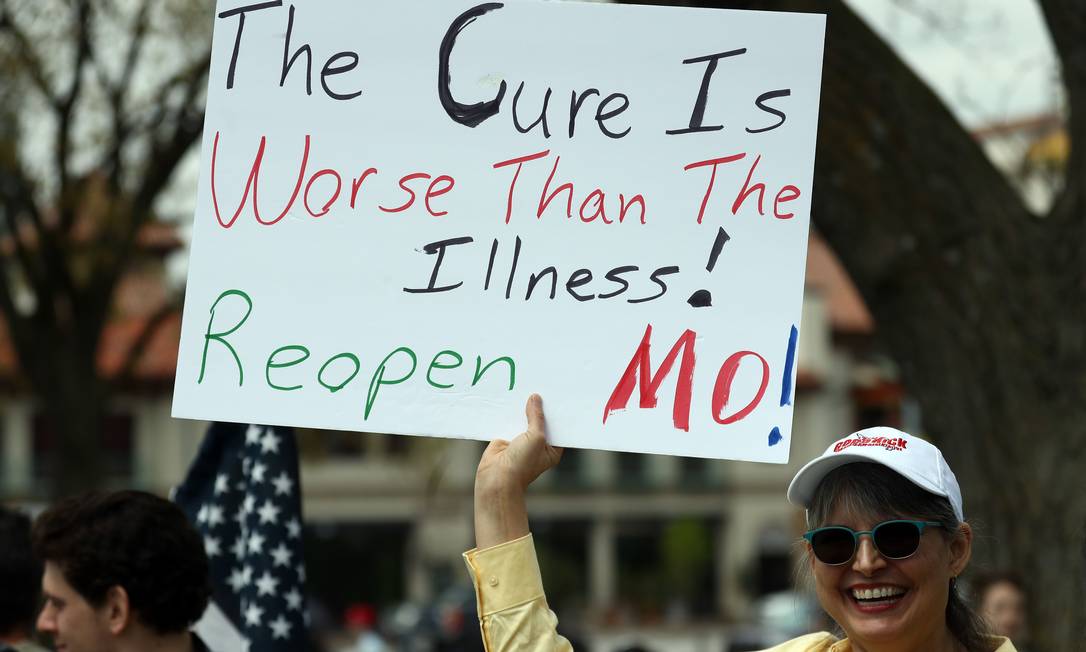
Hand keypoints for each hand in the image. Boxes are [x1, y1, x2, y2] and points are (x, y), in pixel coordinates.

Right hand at [473, 394, 562, 548]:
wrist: (496, 478)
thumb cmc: (522, 463)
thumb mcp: (536, 437)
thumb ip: (536, 417)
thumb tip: (535, 398)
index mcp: (551, 449)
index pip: (557, 427)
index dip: (558, 412)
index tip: (558, 395)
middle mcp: (537, 445)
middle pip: (540, 421)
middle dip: (540, 407)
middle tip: (543, 387)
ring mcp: (520, 441)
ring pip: (523, 420)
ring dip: (523, 409)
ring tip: (527, 387)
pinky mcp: (505, 438)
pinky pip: (508, 421)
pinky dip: (508, 412)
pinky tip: (510, 398)